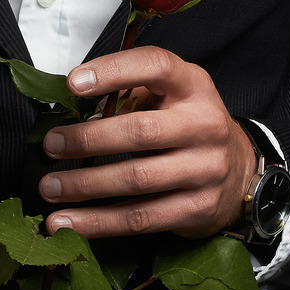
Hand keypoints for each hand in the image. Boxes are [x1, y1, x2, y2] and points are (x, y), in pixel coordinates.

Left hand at [40, 46, 256, 238]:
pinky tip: (67, 222)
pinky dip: (98, 222)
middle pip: (140, 132)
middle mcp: (205, 125)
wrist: (239, 172)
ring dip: (84, 186)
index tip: (72, 84)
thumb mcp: (169, 96)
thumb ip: (128, 96)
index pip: (155, 66)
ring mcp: (205, 170)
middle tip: (51, 145)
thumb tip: (68, 115)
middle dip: (88, 139)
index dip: (113, 71)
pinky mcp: (197, 208)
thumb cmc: (186, 126)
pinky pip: (140, 218)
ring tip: (49, 188)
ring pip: (136, 179)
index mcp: (193, 86)